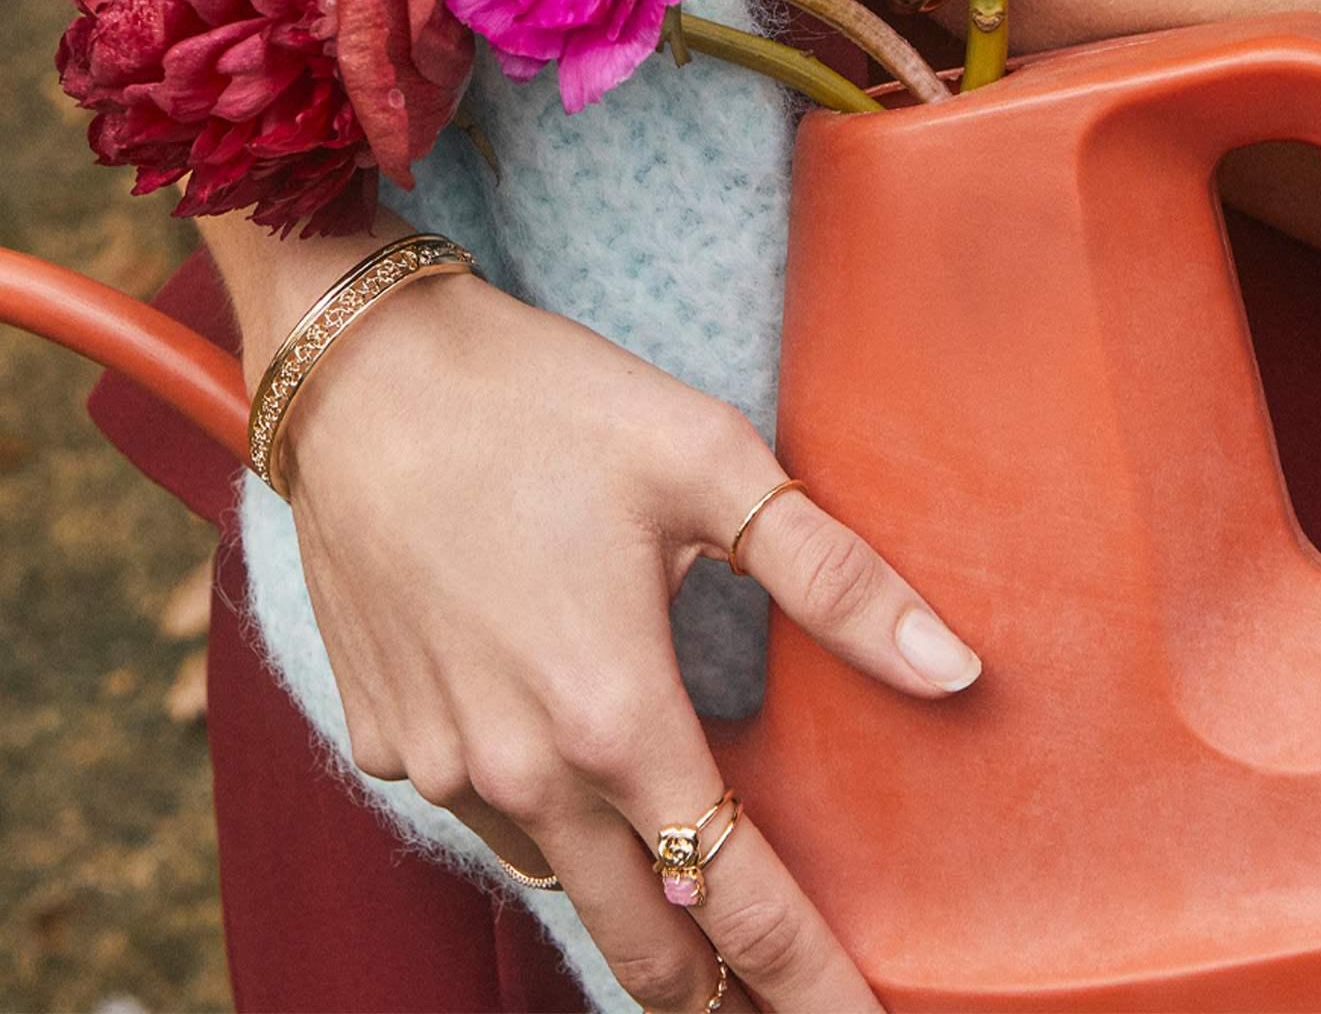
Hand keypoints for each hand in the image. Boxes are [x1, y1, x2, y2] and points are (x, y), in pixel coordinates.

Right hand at [250, 266, 982, 1013]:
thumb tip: (955, 670)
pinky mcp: (379, 735)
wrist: (363, 371)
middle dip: (713, 992)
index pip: (737, 903)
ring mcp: (435, 763)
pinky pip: (473, 811)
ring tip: (677, 867)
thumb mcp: (709, 465)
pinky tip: (553, 750)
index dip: (806, 980)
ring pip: (552, 877)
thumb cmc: (546, 402)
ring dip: (621, 892)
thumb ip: (835, 582)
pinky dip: (530, 812)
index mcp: (615, 717)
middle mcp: (518, 771)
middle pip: (639, 944)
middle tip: (772, 994)